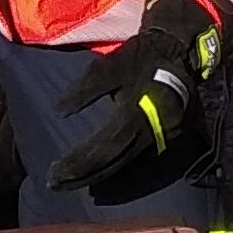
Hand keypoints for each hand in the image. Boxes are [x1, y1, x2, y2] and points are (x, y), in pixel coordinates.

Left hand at [43, 0, 224, 193]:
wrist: (179, 48)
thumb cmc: (141, 55)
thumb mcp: (110, 66)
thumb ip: (85, 89)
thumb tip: (58, 111)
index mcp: (137, 115)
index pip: (103, 149)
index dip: (78, 163)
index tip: (53, 173)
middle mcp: (152, 133)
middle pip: (113, 163)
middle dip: (82, 175)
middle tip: (55, 184)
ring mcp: (164, 138)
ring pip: (125, 165)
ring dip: (96, 175)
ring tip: (70, 182)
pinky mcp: (168, 139)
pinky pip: (137, 159)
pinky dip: (114, 166)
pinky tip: (97, 170)